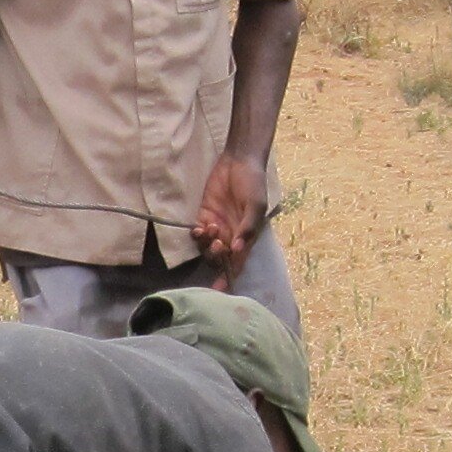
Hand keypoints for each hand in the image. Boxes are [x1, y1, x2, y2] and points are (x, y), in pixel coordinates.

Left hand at [193, 151, 269, 267]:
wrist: (239, 161)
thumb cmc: (253, 183)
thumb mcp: (255, 205)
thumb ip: (248, 227)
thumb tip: (238, 249)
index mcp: (247, 237)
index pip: (237, 263)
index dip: (228, 277)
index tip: (219, 290)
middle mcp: (231, 235)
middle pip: (220, 258)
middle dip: (217, 257)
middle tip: (219, 244)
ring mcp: (217, 226)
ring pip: (207, 247)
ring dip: (207, 245)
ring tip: (212, 229)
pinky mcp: (204, 215)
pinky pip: (197, 233)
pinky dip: (197, 235)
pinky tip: (199, 228)